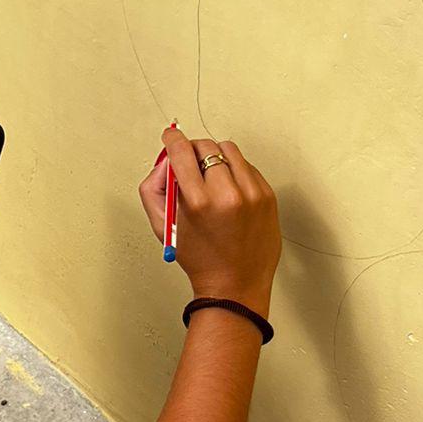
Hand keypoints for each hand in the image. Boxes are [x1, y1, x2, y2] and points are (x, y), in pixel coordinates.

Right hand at [138, 127, 280, 313]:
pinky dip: (235, 172)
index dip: (173, 140)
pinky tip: (229, 191)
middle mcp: (228, 195)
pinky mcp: (267, 196)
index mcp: (198, 203)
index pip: (181, 152)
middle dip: (193, 150)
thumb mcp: (164, 228)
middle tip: (189, 163)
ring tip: (211, 178)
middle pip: (206, 146)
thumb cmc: (200, 260)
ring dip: (216, 158)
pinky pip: (247, 166)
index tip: (171, 136)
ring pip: (229, 150)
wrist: (235, 285)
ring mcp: (252, 194)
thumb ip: (155, 189)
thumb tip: (165, 163)